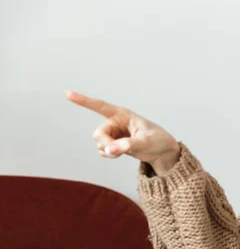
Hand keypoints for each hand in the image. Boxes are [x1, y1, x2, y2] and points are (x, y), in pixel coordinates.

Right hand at [65, 90, 180, 174]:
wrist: (163, 151)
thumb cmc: (158, 140)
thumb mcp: (145, 142)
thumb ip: (127, 145)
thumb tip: (110, 150)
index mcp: (123, 114)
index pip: (100, 106)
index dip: (83, 100)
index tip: (67, 94)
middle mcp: (115, 122)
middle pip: (98, 133)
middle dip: (106, 144)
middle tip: (119, 150)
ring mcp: (113, 133)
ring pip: (99, 143)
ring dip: (109, 150)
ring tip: (126, 150)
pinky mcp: (114, 143)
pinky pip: (102, 150)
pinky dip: (109, 154)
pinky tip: (120, 153)